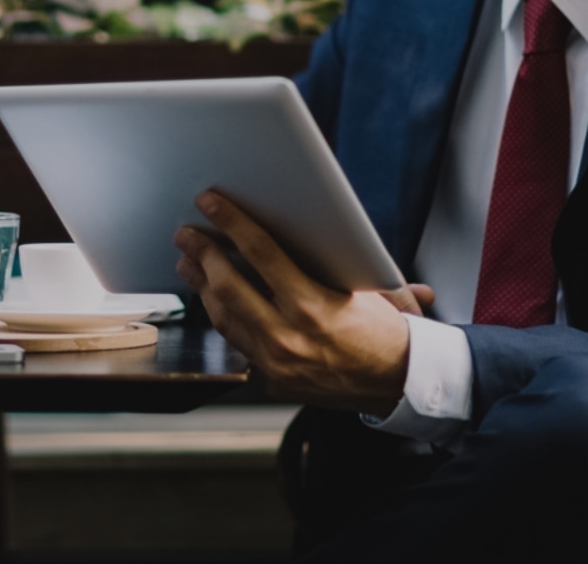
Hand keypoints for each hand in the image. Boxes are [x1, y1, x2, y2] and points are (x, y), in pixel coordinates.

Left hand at [174, 190, 423, 415]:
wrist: (400, 384)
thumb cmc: (385, 331)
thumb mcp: (361, 285)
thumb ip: (327, 258)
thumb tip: (299, 217)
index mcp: (313, 307)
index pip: (260, 253)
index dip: (231, 222)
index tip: (210, 203)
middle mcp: (288, 337)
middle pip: (227, 286)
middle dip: (202, 253)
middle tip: (187, 233)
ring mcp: (276, 363)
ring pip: (223, 317)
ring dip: (201, 285)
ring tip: (190, 262)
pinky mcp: (272, 380)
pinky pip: (237, 343)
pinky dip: (223, 316)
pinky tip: (213, 298)